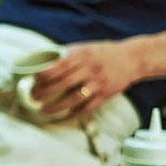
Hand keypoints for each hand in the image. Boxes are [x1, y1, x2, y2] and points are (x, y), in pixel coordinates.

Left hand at [29, 41, 145, 122]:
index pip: (59, 65)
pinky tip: (64, 117)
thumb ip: (67, 54)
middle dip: (45, 92)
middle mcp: (90, 69)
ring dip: (56, 106)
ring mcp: (98, 83)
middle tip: (33, 97)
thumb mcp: (85, 48)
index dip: (45, 74)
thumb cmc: (103, 53)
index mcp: (83, 55)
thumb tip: (42, 59)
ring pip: (74, 98)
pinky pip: (88, 107)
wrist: (132, 59)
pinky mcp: (106, 94)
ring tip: (43, 110)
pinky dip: (75, 114)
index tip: (33, 80)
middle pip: (64, 83)